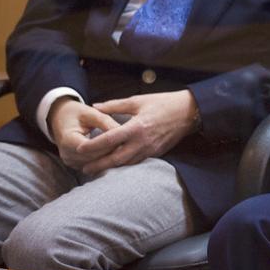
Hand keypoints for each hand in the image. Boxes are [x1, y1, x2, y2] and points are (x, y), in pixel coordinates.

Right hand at [47, 98, 120, 169]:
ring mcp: (70, 162)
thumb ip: (105, 121)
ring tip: (125, 150)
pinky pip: (93, 166)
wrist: (60, 119)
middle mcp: (66, 154)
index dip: (107, 144)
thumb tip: (121, 130)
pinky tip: (116, 154)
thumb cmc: (76, 113)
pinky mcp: (76, 165)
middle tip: (129, 146)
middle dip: (110, 151)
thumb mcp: (91, 113)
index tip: (124, 139)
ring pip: (95, 164)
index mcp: (67, 140)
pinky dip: (104, 160)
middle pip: (93, 158)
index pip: (91, 147)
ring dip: (109, 158)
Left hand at [73, 90, 198, 174]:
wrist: (189, 112)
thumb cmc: (163, 103)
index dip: (93, 146)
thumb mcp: (138, 100)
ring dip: (110, 168)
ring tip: (95, 169)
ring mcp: (150, 150)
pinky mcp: (156, 153)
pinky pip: (137, 162)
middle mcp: (142, 142)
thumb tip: (95, 106)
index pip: (109, 140)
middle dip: (99, 165)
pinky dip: (124, 165)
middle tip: (83, 169)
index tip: (79, 150)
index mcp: (136, 127)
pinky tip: (115, 165)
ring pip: (126, 164)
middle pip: (116, 159)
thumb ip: (114, 105)